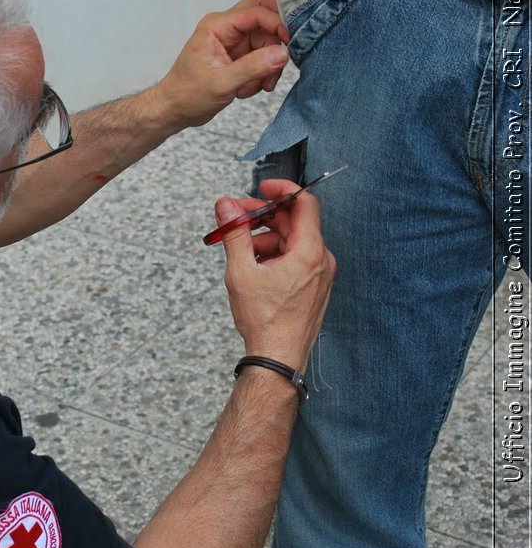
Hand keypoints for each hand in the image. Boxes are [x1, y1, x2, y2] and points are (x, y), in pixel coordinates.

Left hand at [154, 0, 289, 129]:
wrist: (175, 110)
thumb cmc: (187, 94)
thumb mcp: (221, 83)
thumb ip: (253, 67)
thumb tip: (281, 54)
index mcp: (217, 26)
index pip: (256, 11)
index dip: (277, 24)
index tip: (289, 44)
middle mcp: (226, 29)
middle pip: (265, 20)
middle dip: (275, 43)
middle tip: (276, 65)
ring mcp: (233, 42)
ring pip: (267, 42)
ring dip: (268, 65)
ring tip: (257, 86)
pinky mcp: (238, 55)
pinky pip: (262, 57)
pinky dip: (262, 74)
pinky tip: (247, 88)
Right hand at [217, 180, 335, 370]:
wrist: (277, 359)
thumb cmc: (264, 320)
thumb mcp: (241, 272)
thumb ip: (234, 233)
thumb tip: (226, 205)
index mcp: (309, 252)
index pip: (304, 204)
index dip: (282, 190)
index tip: (262, 188)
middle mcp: (321, 261)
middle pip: (294, 223)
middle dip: (264, 217)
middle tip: (236, 219)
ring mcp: (320, 276)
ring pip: (293, 242)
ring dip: (266, 239)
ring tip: (241, 252)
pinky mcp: (315, 288)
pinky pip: (296, 260)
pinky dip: (275, 256)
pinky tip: (254, 269)